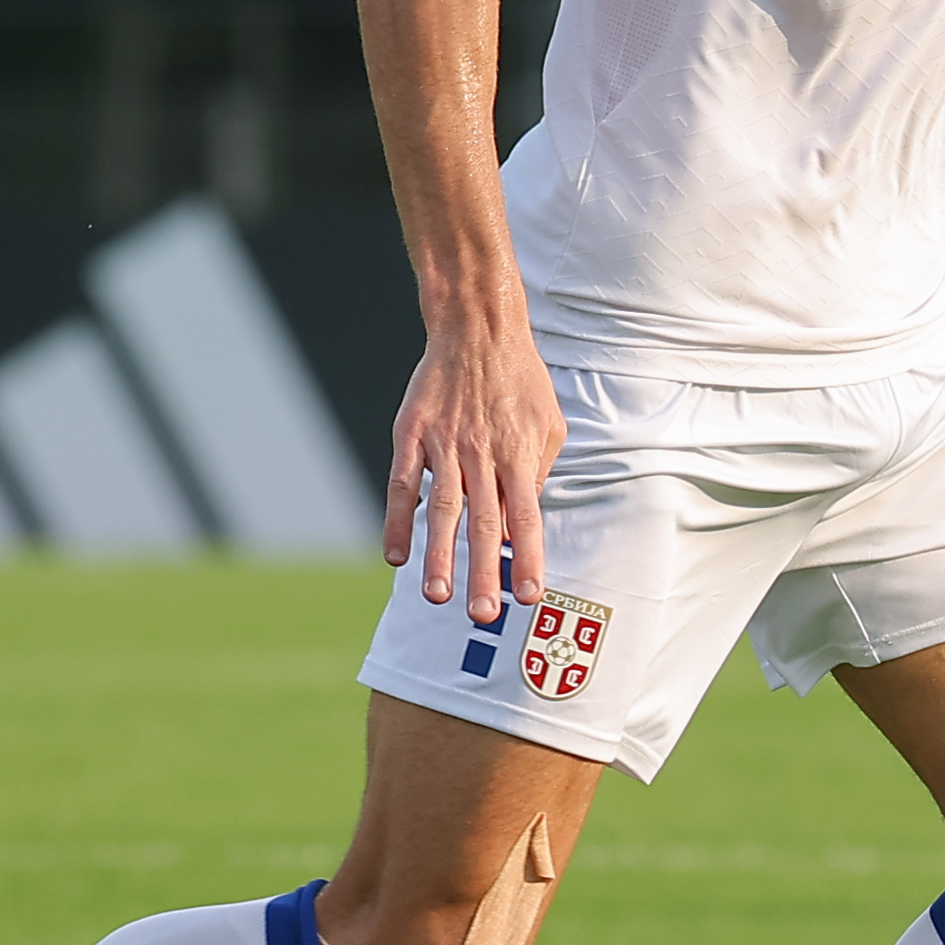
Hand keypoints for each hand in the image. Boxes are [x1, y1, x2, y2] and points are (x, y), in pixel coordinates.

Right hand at [381, 322, 563, 621]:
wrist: (477, 329)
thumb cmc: (521, 379)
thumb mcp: (550, 423)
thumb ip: (539, 470)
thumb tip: (527, 518)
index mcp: (520, 456)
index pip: (527, 518)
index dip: (528, 559)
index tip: (528, 597)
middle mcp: (483, 456)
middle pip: (484, 524)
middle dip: (483, 573)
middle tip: (480, 615)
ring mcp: (444, 446)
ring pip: (442, 511)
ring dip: (439, 556)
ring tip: (438, 596)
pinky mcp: (412, 436)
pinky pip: (403, 484)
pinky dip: (398, 521)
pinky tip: (394, 555)